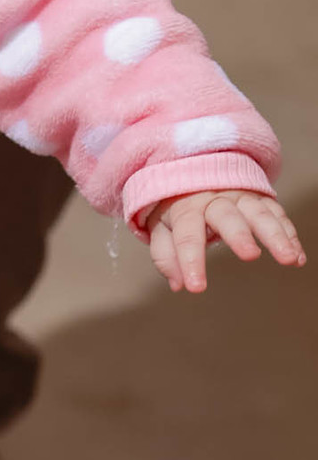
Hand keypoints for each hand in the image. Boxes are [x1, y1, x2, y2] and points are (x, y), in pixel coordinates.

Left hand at [145, 189, 305, 292]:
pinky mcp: (261, 198)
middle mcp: (215, 199)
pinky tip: (297, 257)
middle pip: (228, 216)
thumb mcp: (162, 226)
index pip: (188, 235)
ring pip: (260, 213)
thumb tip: (178, 284)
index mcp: (186, 207)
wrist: (196, 171)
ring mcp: (241, 197)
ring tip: (288, 259)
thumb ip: (165, 255)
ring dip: (276, 236)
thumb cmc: (178, 207)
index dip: (191, 261)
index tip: (196, 288)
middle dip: (240, 235)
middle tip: (250, 256)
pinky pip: (277, 214)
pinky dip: (289, 235)